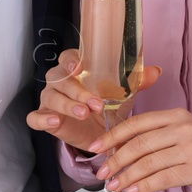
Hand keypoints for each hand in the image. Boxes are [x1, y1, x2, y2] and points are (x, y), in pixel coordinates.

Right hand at [26, 49, 161, 152]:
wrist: (100, 134)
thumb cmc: (107, 105)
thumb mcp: (124, 94)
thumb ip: (138, 81)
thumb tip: (156, 70)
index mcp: (75, 69)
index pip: (67, 57)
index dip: (71, 60)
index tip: (80, 66)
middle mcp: (59, 81)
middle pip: (60, 79)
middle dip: (78, 90)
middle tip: (96, 103)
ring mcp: (49, 100)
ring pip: (51, 97)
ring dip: (67, 105)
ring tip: (83, 113)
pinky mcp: (44, 118)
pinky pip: (35, 117)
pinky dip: (42, 118)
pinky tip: (55, 121)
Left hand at [90, 108, 191, 191]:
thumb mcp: (183, 134)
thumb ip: (156, 136)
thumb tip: (119, 149)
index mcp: (176, 115)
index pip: (136, 123)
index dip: (112, 136)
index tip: (95, 148)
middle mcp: (183, 127)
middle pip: (139, 143)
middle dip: (115, 160)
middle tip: (101, 173)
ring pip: (148, 162)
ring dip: (127, 176)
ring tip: (114, 185)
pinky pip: (163, 178)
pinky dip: (145, 186)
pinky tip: (133, 191)